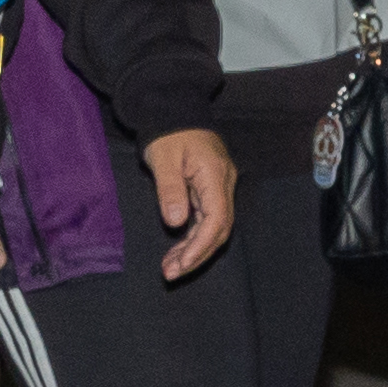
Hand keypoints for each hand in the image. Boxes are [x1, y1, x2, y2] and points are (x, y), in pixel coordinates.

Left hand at [143, 127, 236, 282]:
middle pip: (219, 229)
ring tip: (170, 268)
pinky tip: (177, 251)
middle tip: (172, 273)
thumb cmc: (169, 134)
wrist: (175, 113)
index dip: (200, 245)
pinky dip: (192, 238)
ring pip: (213, 228)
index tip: (181, 263)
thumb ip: (170, 191)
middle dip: (197, 254)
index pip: (216, 219)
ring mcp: (218, 189)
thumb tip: (176, 223)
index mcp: (215, 176)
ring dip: (194, 250)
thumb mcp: (164, 159)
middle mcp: (223, 185)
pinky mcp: (209, 191)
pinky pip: (206, 220)